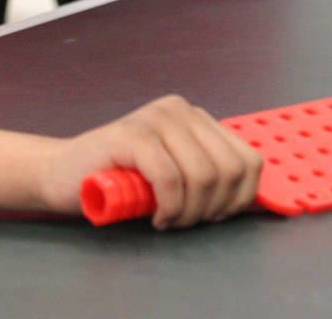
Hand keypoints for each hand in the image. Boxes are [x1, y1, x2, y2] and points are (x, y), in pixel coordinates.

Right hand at [39, 95, 261, 228]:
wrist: (64, 174)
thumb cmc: (120, 180)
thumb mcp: (178, 178)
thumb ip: (214, 183)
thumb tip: (267, 206)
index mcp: (196, 118)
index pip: (249, 159)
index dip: (241, 199)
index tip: (214, 217)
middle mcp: (180, 110)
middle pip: (229, 170)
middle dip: (214, 208)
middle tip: (187, 222)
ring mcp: (156, 118)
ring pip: (203, 176)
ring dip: (189, 212)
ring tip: (169, 220)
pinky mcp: (133, 134)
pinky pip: (170, 179)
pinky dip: (169, 208)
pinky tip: (157, 217)